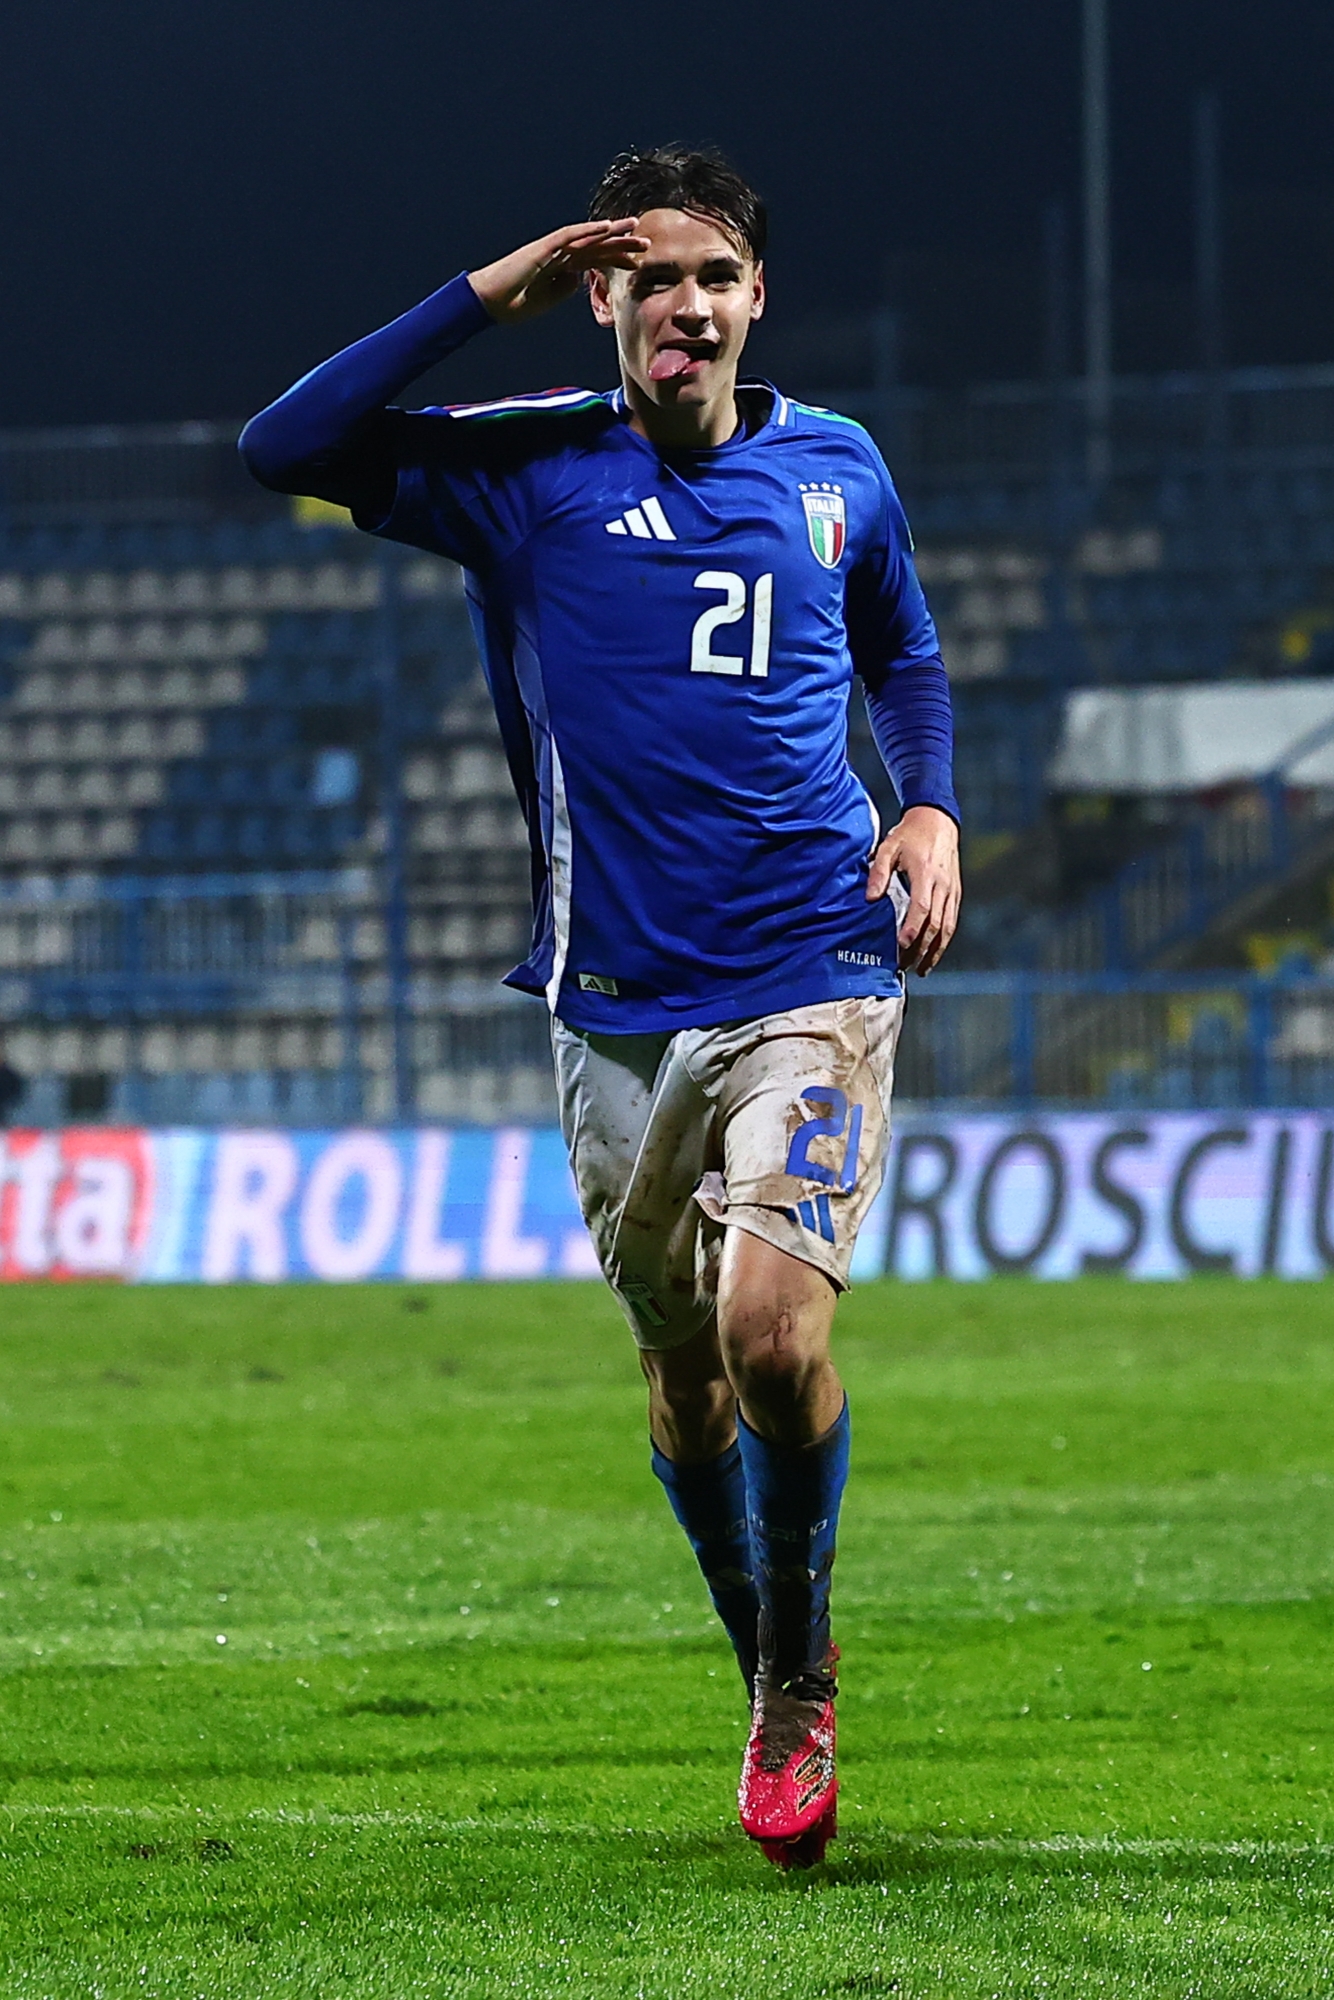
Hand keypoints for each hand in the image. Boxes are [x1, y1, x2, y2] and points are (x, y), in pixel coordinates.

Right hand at [468, 217, 648, 324]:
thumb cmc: (514, 303)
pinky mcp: (543, 248)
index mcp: (562, 267)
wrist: (489, 302)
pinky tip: (606, 227)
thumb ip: (565, 287)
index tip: (639, 263)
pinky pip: (570, 236)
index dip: (617, 259)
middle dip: (621, 244)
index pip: (595, 260)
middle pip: (596, 246)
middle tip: (647, 243)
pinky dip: (589, 230)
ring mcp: (552, 249)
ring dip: (612, 231)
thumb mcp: (548, 299)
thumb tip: (580, 278)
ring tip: (634, 226)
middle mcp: (560, 254)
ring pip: (588, 237)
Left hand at [866, 805, 960, 975]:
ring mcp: (952, 890)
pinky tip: (934, 953)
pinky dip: (944, 940)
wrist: (938, 820)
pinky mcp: (956, 892)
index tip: (901, 946)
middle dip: (920, 948)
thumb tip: (870, 898)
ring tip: (922, 969)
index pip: (922, 907)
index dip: (912, 929)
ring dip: (935, 950)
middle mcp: (942, 884)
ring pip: (947, 927)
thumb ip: (878, 872)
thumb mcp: (889, 847)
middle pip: (935, 923)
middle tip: (904, 965)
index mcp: (925, 873)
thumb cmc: (909, 835)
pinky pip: (952, 921)